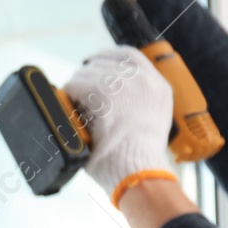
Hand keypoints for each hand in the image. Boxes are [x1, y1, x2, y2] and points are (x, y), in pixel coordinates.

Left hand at [63, 46, 173, 204]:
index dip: (107, 58)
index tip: (94, 64)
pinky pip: (75, 85)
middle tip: (79, 94)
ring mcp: (124, 83)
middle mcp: (143, 79)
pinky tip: (71, 110)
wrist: (138, 171)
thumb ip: (137, 103)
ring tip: (77, 108)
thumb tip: (113, 95)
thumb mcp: (150, 123)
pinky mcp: (102, 91)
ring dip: (78, 88)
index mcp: (158, 87)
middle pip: (104, 62)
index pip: (129, 55)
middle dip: (88, 77)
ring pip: (87, 73)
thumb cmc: (138, 159)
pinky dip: (69, 96)